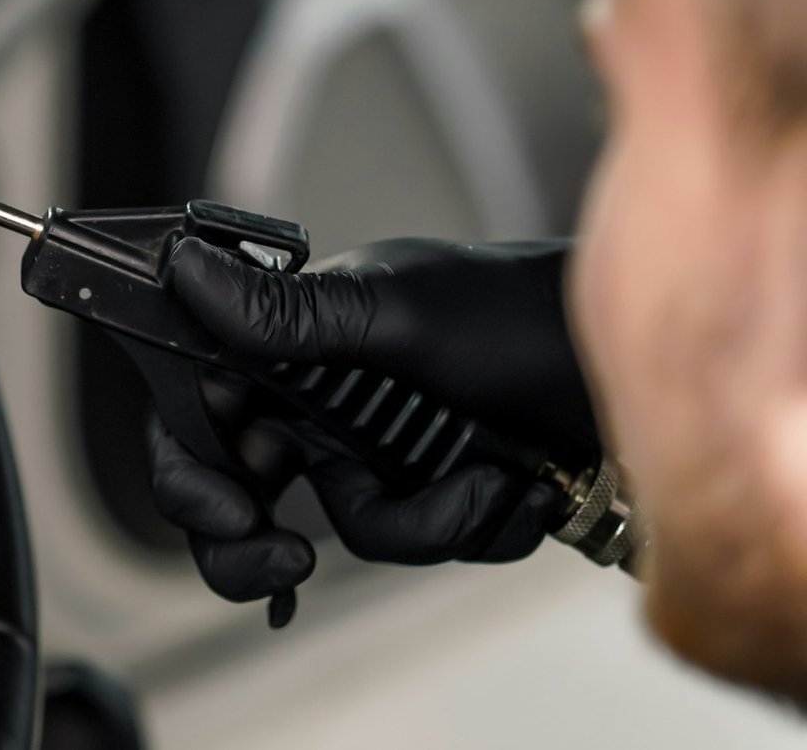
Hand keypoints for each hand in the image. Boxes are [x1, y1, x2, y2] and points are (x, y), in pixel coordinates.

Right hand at [150, 237, 598, 613]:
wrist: (645, 380)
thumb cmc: (529, 318)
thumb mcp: (403, 317)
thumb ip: (289, 314)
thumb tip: (184, 270)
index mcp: (300, 341)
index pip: (199, 407)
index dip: (188, 466)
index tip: (228, 509)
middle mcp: (328, 396)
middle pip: (241, 493)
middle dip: (255, 546)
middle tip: (285, 559)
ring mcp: (380, 449)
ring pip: (346, 530)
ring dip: (424, 522)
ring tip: (490, 483)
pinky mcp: (433, 491)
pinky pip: (418, 542)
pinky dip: (474, 526)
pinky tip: (518, 489)